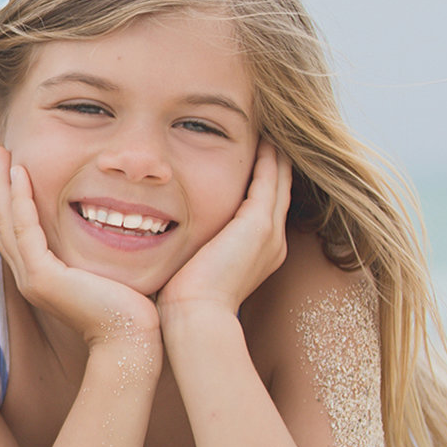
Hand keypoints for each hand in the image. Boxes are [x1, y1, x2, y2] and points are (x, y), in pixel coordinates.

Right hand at [0, 146, 159, 350]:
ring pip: (6, 222)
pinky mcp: (42, 279)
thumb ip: (97, 244)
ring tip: (2, 153)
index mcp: (41, 275)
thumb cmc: (132, 305)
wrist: (133, 338)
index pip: (15, 228)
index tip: (12, 163)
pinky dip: (21, 200)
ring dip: (3, 184)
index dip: (9, 195)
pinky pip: (24, 230)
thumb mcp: (106, 266)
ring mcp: (32, 279)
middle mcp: (29, 277)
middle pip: (1, 221)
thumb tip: (110, 216)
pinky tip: (22, 175)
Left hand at [157, 140, 291, 320]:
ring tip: (265, 127)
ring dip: (272, 153)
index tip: (246, 156)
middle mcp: (271, 241)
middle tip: (264, 132)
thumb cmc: (184, 304)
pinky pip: (268, 179)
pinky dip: (265, 157)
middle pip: (278, 189)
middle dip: (271, 162)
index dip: (259, 180)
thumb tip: (169, 244)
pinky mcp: (258, 224)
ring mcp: (268, 232)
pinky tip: (260, 136)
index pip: (263, 206)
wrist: (196, 318)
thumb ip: (192, 252)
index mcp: (259, 253)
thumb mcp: (194, 271)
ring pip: (277, 180)